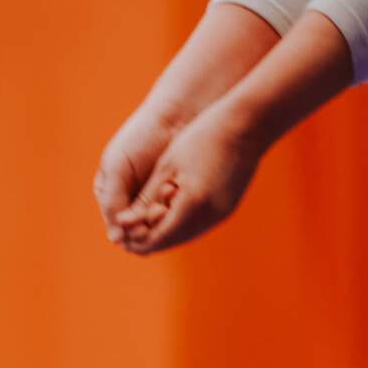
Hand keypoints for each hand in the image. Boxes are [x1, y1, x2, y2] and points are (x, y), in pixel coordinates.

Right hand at [95, 103, 188, 246]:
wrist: (174, 118)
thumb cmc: (139, 139)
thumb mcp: (118, 168)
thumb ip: (113, 201)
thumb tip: (115, 240)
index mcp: (110, 196)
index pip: (117, 226)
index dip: (128, 229)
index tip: (139, 222)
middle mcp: (131, 202)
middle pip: (138, 229)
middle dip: (147, 226)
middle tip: (158, 212)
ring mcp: (154, 199)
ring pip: (156, 224)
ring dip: (161, 219)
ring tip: (167, 202)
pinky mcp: (175, 197)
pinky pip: (173, 214)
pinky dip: (175, 211)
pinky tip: (177, 199)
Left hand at [113, 109, 263, 254]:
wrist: (247, 126)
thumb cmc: (202, 138)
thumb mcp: (166, 167)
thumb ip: (145, 200)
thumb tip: (122, 224)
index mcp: (192, 204)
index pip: (157, 239)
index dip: (135, 239)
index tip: (120, 229)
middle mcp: (211, 215)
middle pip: (172, 241)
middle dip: (149, 237)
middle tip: (129, 225)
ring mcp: (223, 213)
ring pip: (186, 235)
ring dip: (166, 230)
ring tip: (147, 214)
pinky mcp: (229, 208)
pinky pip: (201, 225)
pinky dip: (183, 222)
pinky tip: (170, 209)